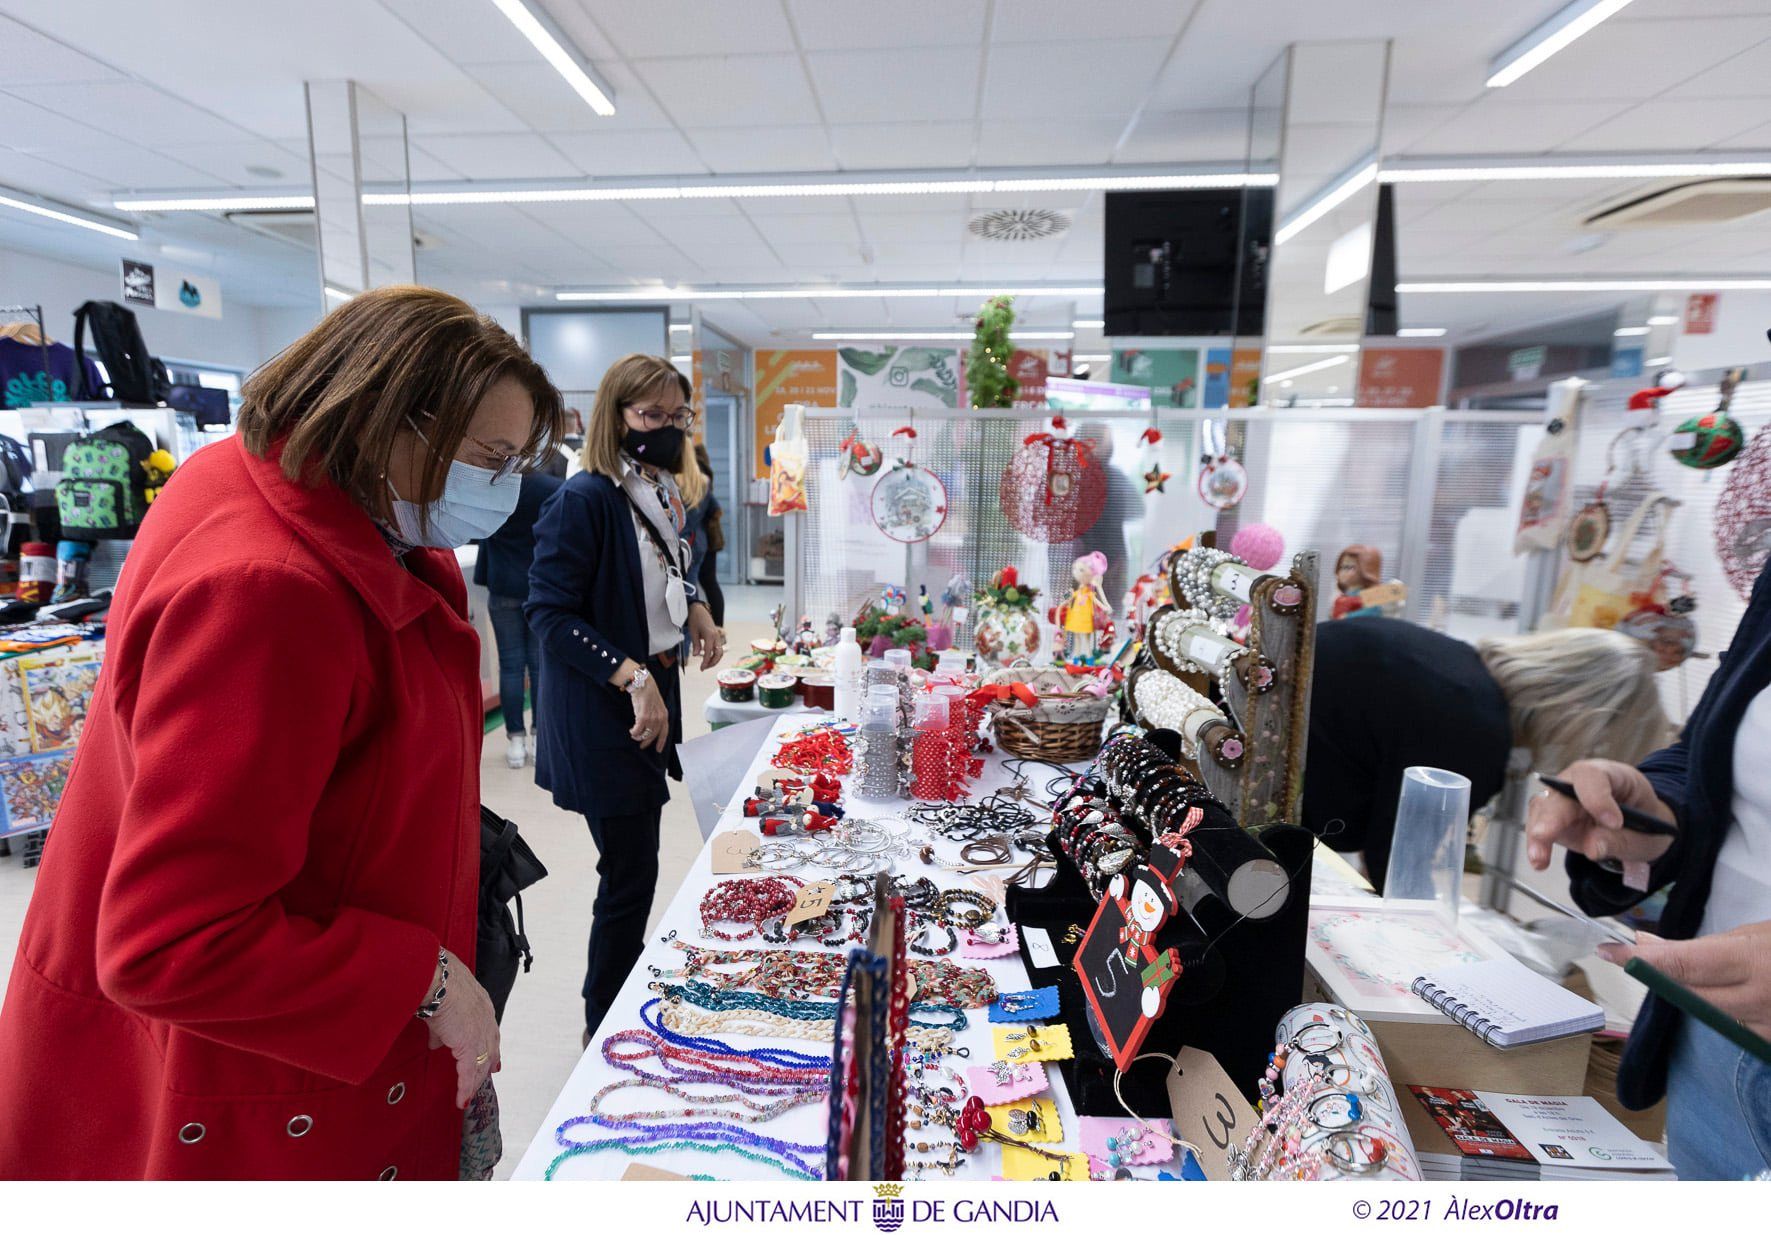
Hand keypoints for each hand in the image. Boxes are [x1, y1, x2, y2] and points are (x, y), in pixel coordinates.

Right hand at [424, 948, 499, 1108]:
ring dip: (475, 1081)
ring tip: (469, 1094)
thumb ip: (441, 1026)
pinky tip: (461, 1100)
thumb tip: (436, 1042)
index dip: (489, 1045)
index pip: (490, 1030)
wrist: (437, 980)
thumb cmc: (437, 980)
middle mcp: (486, 1020)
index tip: (491, 1056)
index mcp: (482, 1006)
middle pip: (491, 1048)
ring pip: (481, 1063)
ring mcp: (479, 1034)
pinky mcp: (468, 1046)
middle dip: (489, 1064)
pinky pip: (468, 1073)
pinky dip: (465, 1088)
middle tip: (487, 1076)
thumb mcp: (443, 1002)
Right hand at [629, 676, 669, 751]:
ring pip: (645, 733)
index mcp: (664, 715)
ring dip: (638, 736)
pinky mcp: (643, 716)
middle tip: (641, 745)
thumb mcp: (656, 705)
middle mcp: (659, 718)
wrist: (643, 684)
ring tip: (634, 735)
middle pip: (653, 735)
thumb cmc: (648, 694)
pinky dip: (634, 732)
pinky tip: (632, 731)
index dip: (661, 742)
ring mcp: (652, 718)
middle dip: (646, 741)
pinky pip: (638, 729)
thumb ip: (656, 715)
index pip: (664, 732)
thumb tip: (651, 726)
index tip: (658, 750)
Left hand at [688, 604, 724, 670]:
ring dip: (714, 659)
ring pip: (720, 651)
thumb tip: (696, 655)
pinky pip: (718, 647)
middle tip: (704, 668)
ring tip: (706, 664)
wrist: (698, 609)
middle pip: (718, 653)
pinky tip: (708, 657)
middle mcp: (716, 636)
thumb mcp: (693, 632)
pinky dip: (715, 654)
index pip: (709, 652)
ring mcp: (717, 636)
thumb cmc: (695, 619)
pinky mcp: (716, 636)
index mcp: (710, 635)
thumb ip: (696, 644)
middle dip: (712, 662)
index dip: (705, 661)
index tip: (701, 668)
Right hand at [1525, 759, 1675, 870]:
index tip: (1613, 822)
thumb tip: (1591, 848)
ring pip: (1542, 808)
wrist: (1640, 832)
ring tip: (1538, 858)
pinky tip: (1539, 862)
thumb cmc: (1645, 825)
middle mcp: (1580, 783)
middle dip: (1552, 816)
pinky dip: (1537, 844)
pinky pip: (1539, 826)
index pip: (1593, 776)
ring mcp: (1564, 800)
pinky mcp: (1554, 819)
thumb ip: (1619, 841)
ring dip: (1538, 832)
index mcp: (1611, 775)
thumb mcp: (1645, 835)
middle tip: (1546, 836)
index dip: (1597, 797)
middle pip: (1559, 792)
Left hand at [1599, 922, 1770, 1040]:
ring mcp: (1765, 1028)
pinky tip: (1741, 996)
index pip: (1681, 964)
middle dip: (1664, 977)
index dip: (1638, 959)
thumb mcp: (1754, 935)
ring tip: (1726, 974)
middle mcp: (1758, 999)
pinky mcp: (1770, 1045)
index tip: (1608, 952)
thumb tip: (1647, 944)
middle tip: (1649, 960)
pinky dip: (1724, 1012)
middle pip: (1685, 995)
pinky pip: (1731, 1030)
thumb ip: (1701, 945)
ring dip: (1698, 995)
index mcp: (1753, 961)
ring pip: (1705, 1015)